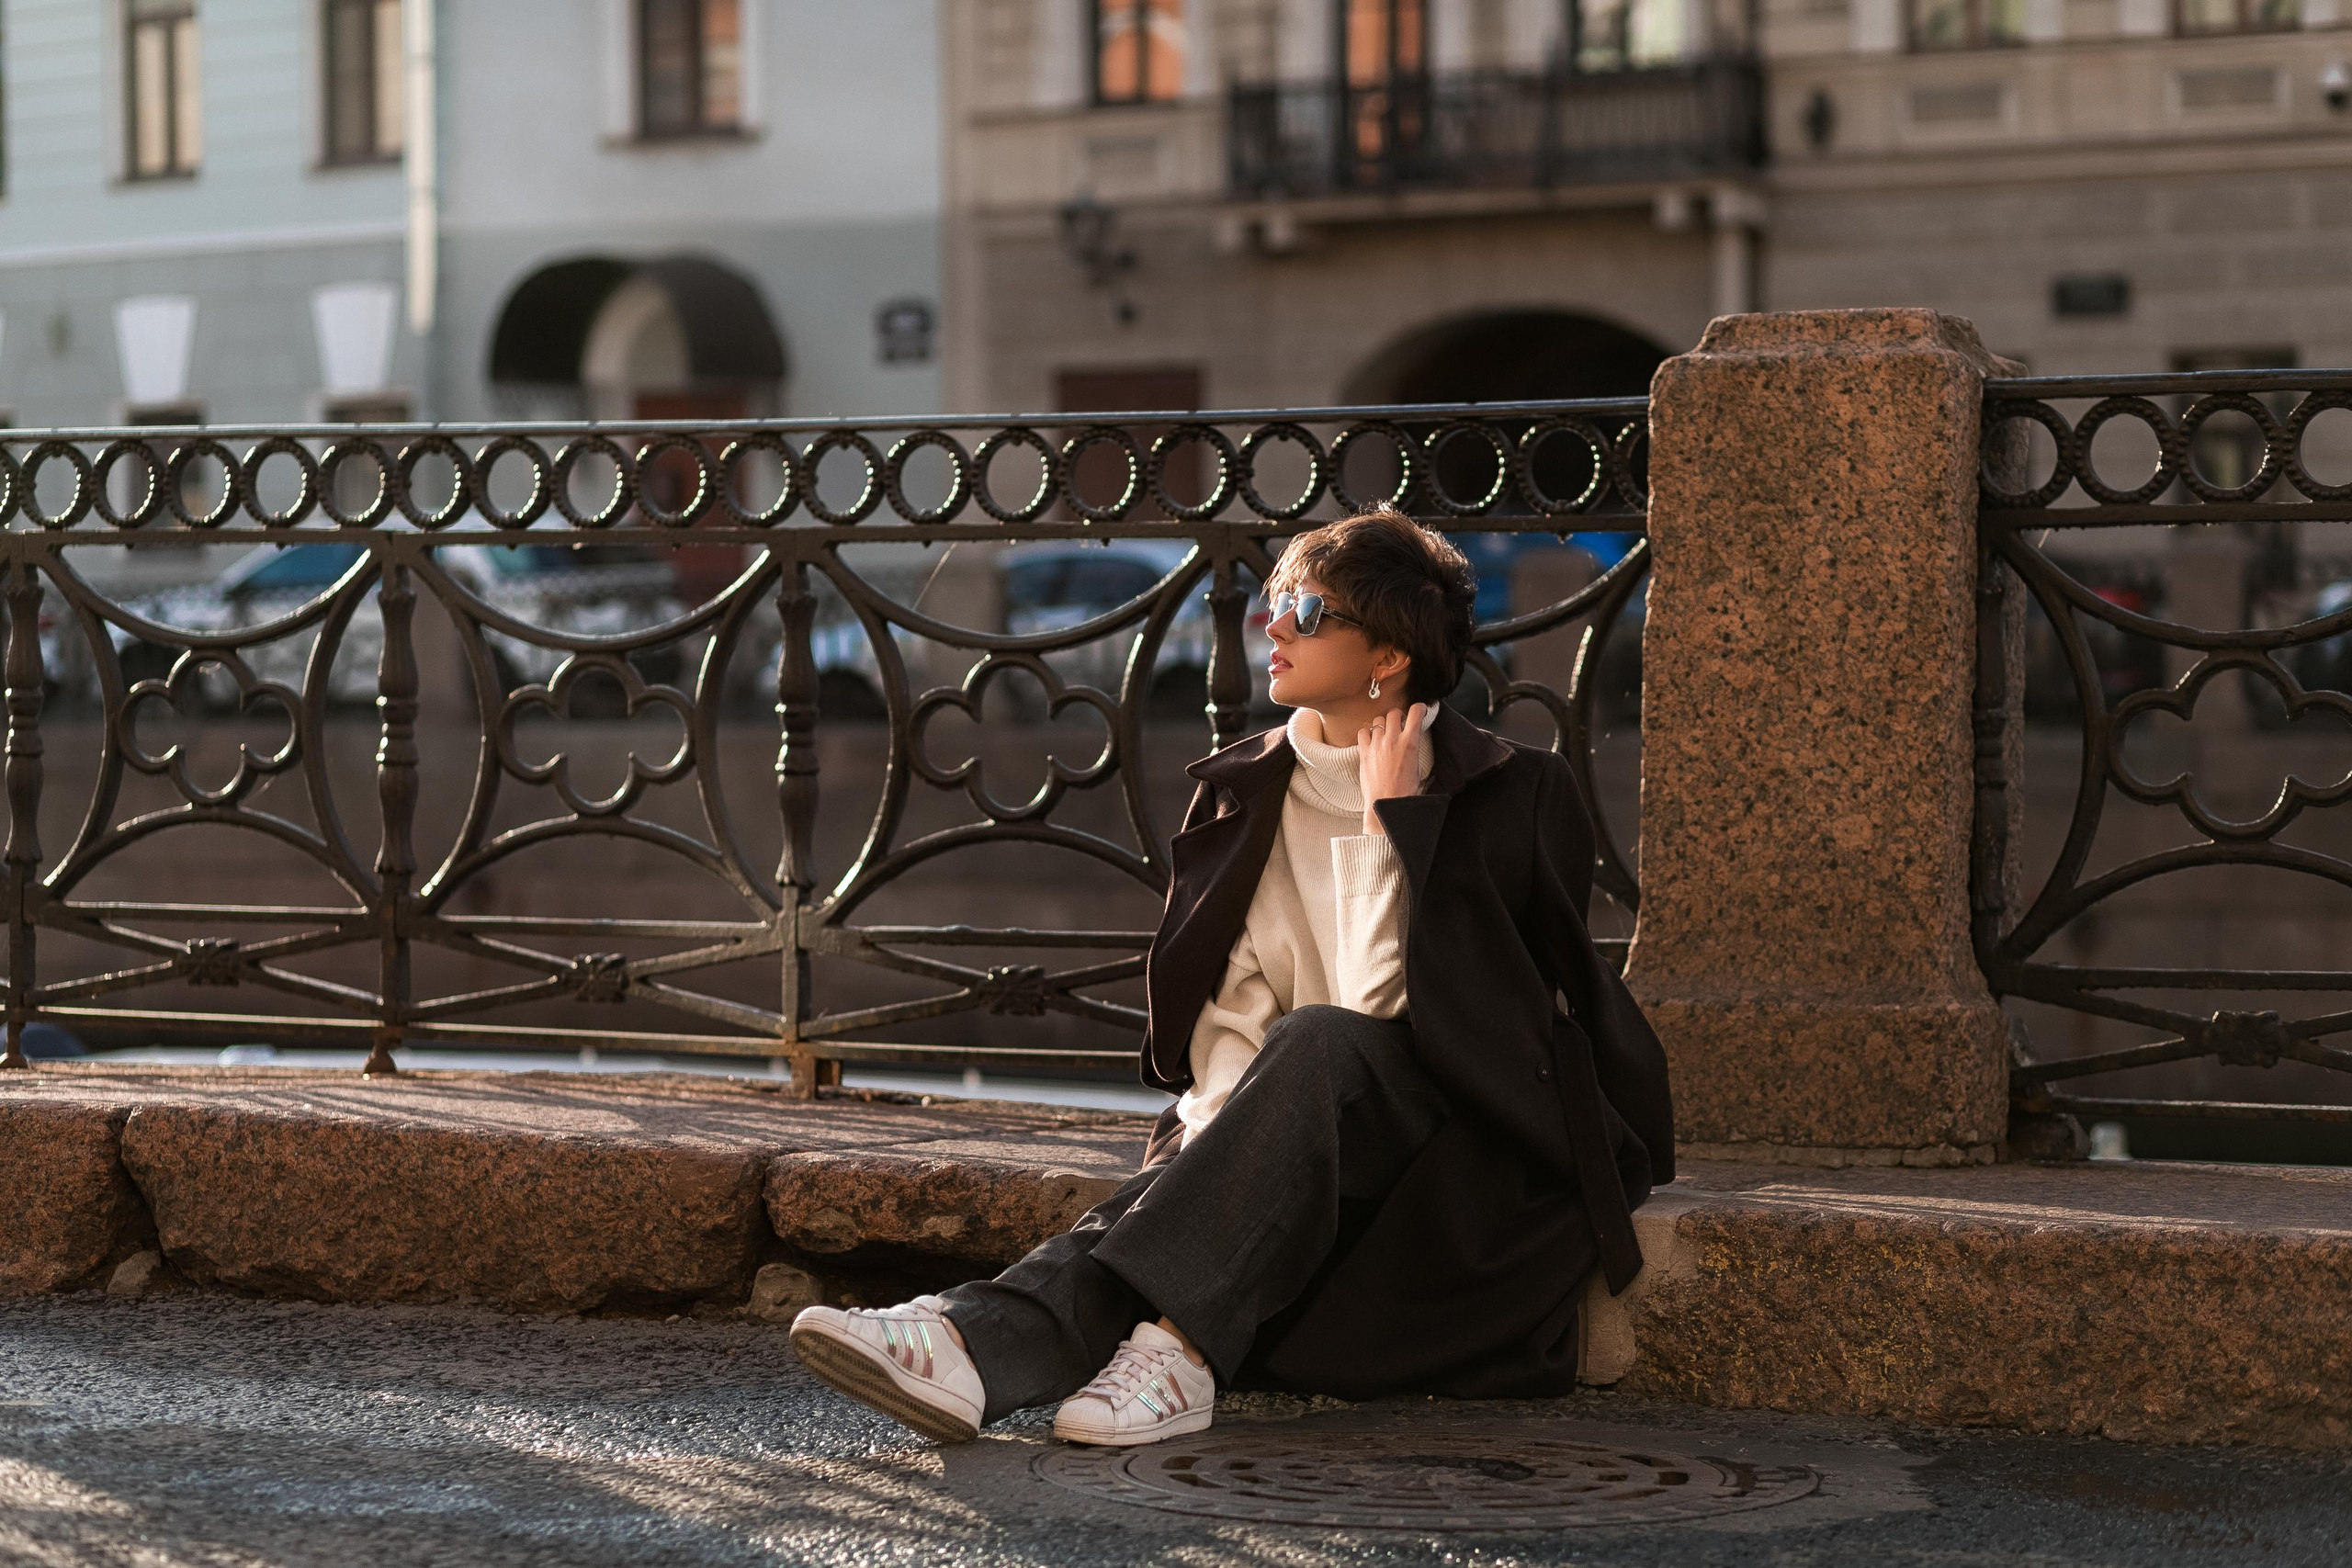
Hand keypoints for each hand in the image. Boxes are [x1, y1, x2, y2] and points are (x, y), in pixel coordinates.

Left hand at [1357, 702, 1426, 835]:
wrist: (1386, 803)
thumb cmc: (1405, 789)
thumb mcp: (1418, 766)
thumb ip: (1414, 748)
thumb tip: (1413, 737)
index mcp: (1410, 743)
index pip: (1416, 712)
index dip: (1419, 708)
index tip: (1419, 710)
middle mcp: (1393, 739)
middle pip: (1394, 712)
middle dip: (1398, 716)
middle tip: (1399, 725)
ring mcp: (1377, 744)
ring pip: (1378, 720)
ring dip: (1383, 725)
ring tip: (1385, 735)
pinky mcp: (1364, 751)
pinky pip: (1363, 731)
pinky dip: (1367, 733)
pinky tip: (1372, 740)